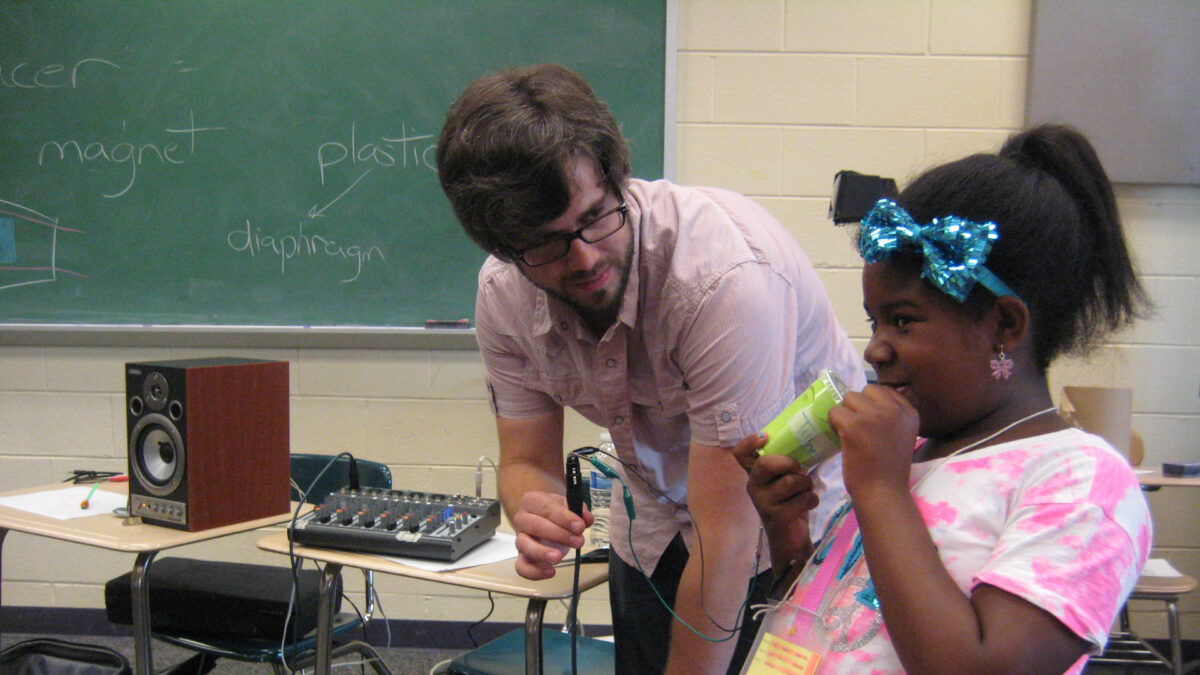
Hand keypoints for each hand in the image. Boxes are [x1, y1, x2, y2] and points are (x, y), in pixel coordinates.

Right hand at [510, 489, 592, 579]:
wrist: (544, 521)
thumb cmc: (556, 513)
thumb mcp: (568, 506)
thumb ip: (579, 510)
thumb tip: (586, 519)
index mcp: (532, 501)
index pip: (546, 507)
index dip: (563, 517)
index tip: (580, 527)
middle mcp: (522, 518)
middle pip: (535, 526)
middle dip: (559, 535)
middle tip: (578, 541)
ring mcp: (520, 538)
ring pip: (524, 545)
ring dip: (542, 552)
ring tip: (559, 558)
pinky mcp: (522, 557)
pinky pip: (521, 566)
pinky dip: (534, 572)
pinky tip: (551, 572)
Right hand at [731, 432, 816, 542]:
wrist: (791, 539)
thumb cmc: (790, 502)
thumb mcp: (786, 479)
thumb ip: (788, 463)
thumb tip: (807, 441)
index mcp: (755, 474)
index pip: (740, 453)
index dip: (749, 442)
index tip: (765, 437)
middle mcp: (754, 486)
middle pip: (764, 463)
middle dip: (788, 463)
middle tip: (800, 469)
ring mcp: (763, 503)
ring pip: (790, 481)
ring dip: (806, 483)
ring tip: (807, 490)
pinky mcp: (776, 517)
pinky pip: (802, 498)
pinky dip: (812, 499)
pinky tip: (809, 503)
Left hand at [827, 384, 919, 498]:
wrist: (883, 493)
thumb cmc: (889, 468)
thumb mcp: (901, 435)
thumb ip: (891, 416)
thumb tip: (865, 398)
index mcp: (910, 412)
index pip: (885, 390)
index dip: (872, 404)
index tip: (870, 422)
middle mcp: (895, 410)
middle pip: (866, 390)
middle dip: (858, 406)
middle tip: (859, 428)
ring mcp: (874, 416)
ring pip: (849, 398)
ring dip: (846, 413)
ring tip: (850, 434)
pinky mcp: (854, 425)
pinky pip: (834, 411)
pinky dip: (832, 423)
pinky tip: (841, 438)